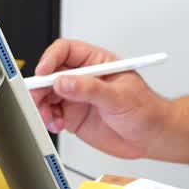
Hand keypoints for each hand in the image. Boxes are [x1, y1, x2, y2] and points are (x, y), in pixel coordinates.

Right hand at [31, 39, 170, 158]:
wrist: (150, 137)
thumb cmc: (145, 110)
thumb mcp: (119, 97)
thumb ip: (90, 89)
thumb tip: (65, 82)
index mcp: (97, 62)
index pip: (66, 51)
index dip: (51, 59)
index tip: (44, 73)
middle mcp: (84, 78)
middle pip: (51, 74)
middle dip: (41, 86)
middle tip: (38, 99)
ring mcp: (77, 97)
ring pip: (47, 95)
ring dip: (42, 105)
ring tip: (50, 117)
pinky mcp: (73, 116)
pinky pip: (51, 113)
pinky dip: (48, 119)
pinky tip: (57, 124)